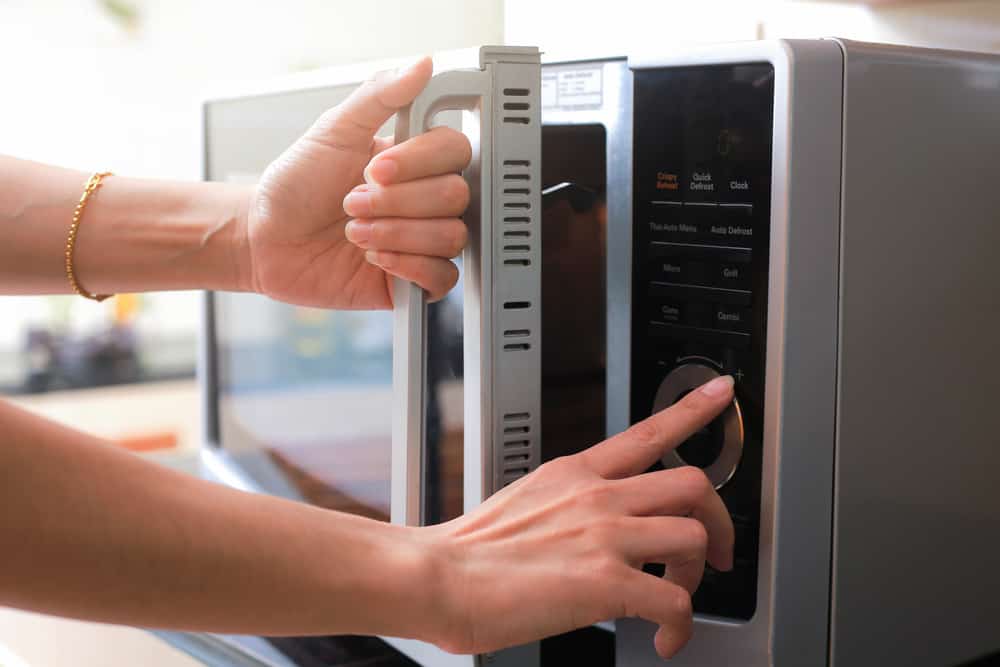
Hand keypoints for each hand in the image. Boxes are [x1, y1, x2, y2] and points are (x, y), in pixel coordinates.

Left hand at [244, 58, 471, 308]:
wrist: (266, 239)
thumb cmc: (295, 186)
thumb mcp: (333, 131)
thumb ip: (379, 96)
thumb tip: (421, 65)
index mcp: (414, 161)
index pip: (454, 152)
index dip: (418, 163)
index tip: (375, 168)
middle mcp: (423, 200)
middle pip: (455, 196)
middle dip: (397, 202)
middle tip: (352, 203)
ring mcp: (421, 240)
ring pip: (450, 238)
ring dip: (395, 235)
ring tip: (356, 233)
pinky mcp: (413, 282)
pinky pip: (442, 278)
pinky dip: (408, 267)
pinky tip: (376, 259)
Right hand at [424, 375, 736, 658]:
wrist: (439, 578)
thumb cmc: (471, 551)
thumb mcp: (525, 500)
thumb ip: (568, 504)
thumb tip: (590, 528)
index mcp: (576, 473)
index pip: (648, 430)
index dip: (694, 409)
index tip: (720, 392)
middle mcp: (599, 496)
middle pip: (694, 483)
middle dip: (718, 521)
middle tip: (716, 553)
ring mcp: (605, 535)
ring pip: (695, 537)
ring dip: (697, 576)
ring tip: (676, 600)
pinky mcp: (606, 582)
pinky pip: (675, 603)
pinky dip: (681, 627)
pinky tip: (664, 639)